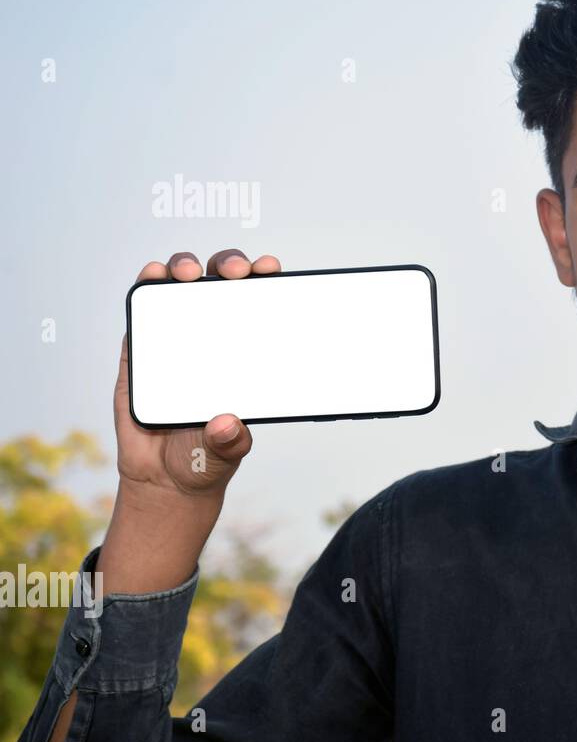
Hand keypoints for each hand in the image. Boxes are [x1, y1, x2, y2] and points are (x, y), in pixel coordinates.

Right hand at [114, 248, 280, 499]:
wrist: (163, 476)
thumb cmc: (206, 455)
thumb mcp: (227, 450)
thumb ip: (230, 439)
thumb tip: (226, 423)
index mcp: (244, 353)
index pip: (259, 306)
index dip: (266, 280)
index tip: (272, 269)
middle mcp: (213, 336)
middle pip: (222, 284)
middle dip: (230, 264)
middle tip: (236, 272)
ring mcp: (175, 337)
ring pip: (181, 288)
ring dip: (184, 267)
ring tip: (187, 273)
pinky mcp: (140, 348)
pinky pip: (142, 311)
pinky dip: (147, 286)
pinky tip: (153, 275)